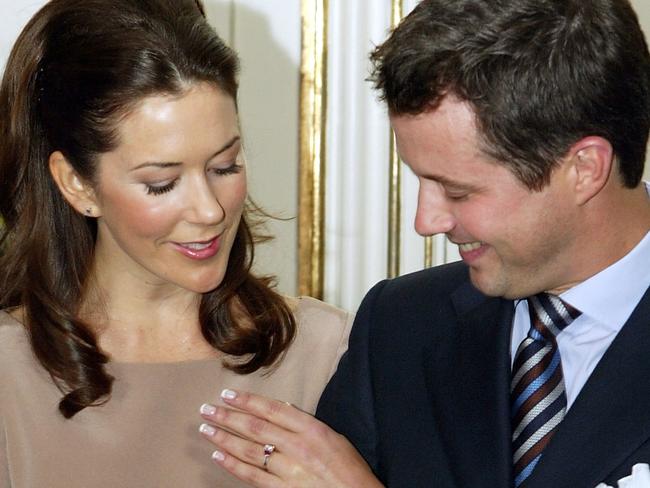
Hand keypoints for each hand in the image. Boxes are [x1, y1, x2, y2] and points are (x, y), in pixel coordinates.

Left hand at [199, 388, 383, 487]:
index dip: (247, 401)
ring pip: (249, 451)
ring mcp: (289, 471)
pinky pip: (252, 476)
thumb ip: (305, 424)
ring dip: (224, 439)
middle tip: (207, 409)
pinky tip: (218, 455)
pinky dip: (232, 465)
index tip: (228, 395)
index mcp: (312, 430)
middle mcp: (298, 447)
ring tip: (206, 429)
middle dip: (227, 417)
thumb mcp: (333, 437)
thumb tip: (280, 410)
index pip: (272, 410)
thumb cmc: (348, 469)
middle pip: (255, 428)